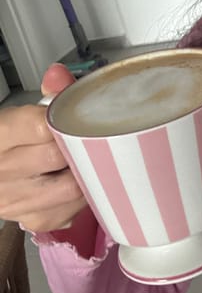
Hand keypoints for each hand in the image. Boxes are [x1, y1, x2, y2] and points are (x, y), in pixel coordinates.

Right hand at [0, 64, 87, 231]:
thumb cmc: (16, 142)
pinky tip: (87, 179)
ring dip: (88, 171)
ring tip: (97, 157)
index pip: (39, 127)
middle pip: (58, 157)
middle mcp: (3, 171)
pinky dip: (85, 193)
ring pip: (70, 187)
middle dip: (82, 145)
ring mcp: (17, 200)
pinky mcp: (34, 219)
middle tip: (100, 135)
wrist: (0, 176)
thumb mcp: (26, 114)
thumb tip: (60, 73)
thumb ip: (49, 94)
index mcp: (0, 136)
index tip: (83, 116)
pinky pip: (72, 208)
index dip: (67, 121)